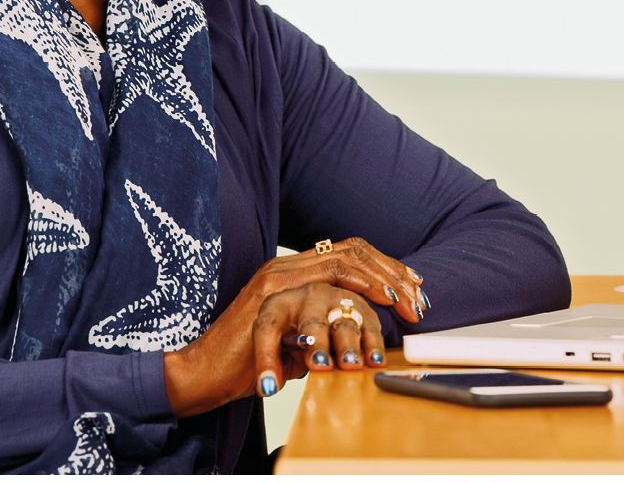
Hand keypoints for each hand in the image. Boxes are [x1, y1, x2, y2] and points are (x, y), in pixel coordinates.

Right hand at [163, 237, 426, 416]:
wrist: (205, 372)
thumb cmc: (251, 361)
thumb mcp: (300, 340)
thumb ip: (326, 327)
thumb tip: (367, 334)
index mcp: (295, 271)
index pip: (350, 254)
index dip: (385, 267)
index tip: (414, 288)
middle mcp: (286, 266)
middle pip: (352, 250)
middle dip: (391, 273)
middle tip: (418, 300)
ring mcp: (276, 277)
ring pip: (342, 261)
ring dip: (379, 282)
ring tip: (402, 305)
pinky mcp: (268, 297)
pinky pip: (320, 285)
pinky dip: (353, 295)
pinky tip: (376, 305)